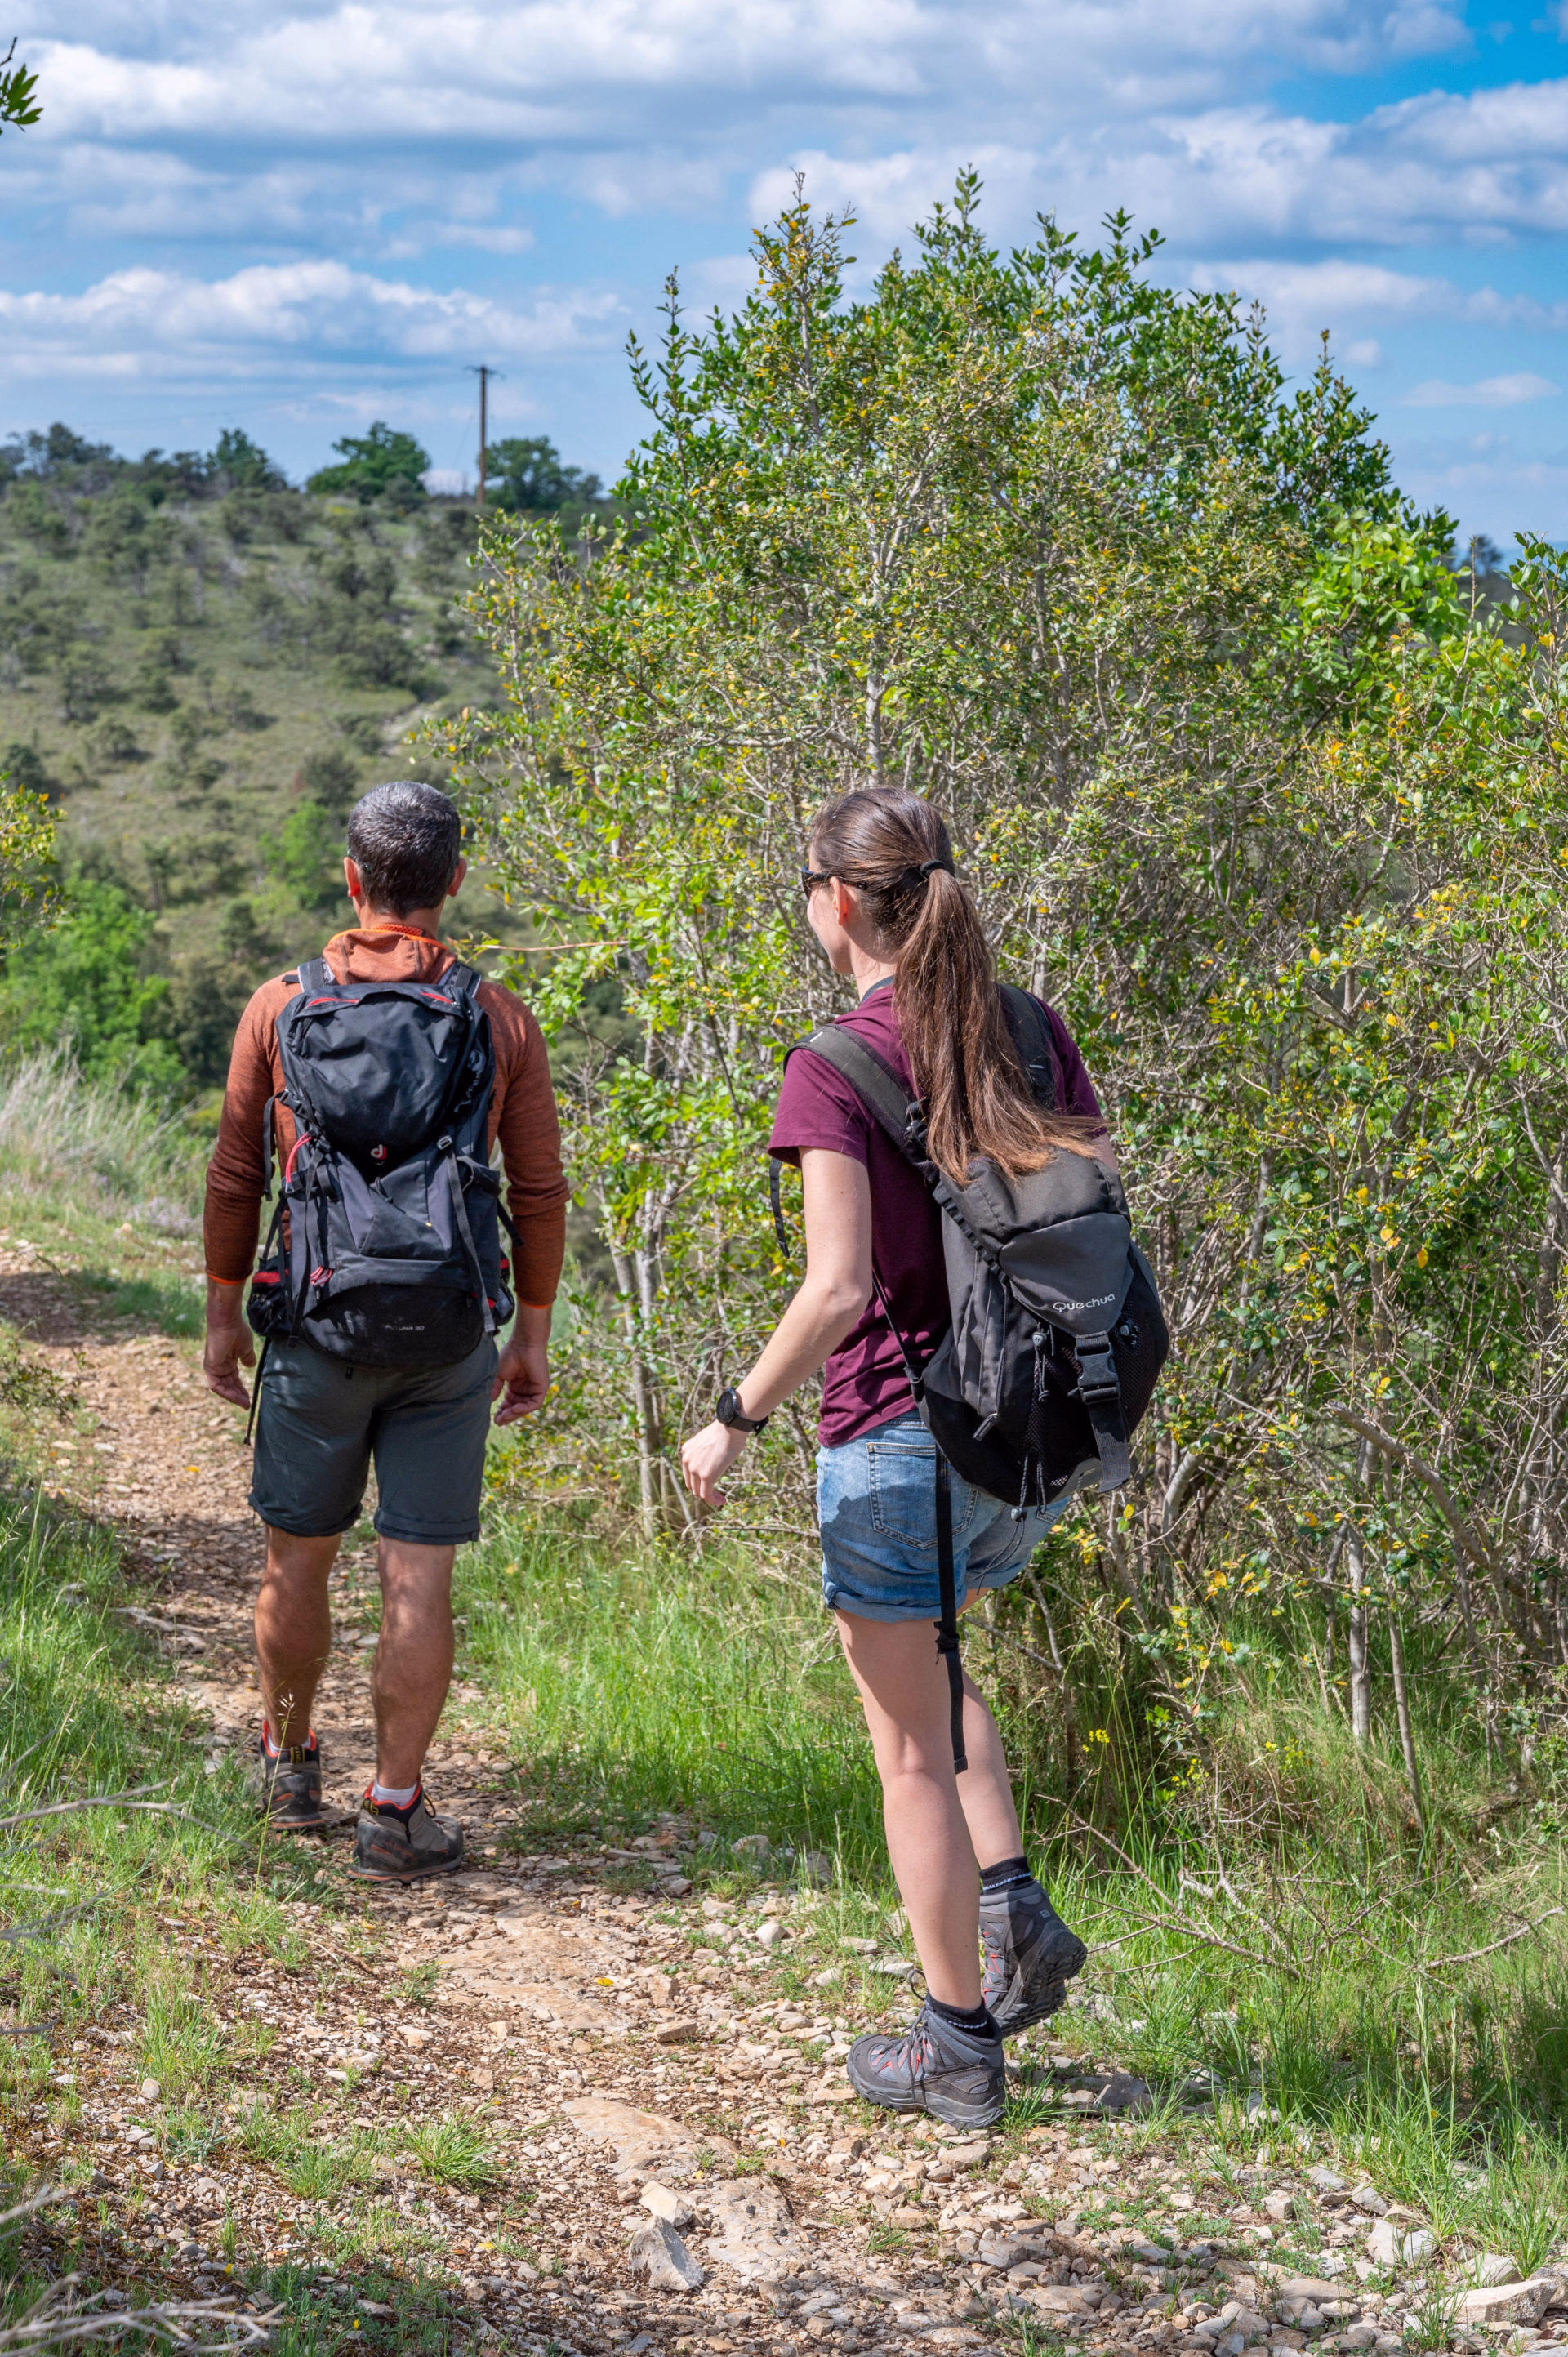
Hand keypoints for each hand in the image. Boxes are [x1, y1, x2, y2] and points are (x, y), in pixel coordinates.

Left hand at [204, 1288, 254, 1406]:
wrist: (227, 1322)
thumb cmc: (236, 1331)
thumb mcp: (245, 1348)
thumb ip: (247, 1358)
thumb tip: (250, 1366)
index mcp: (226, 1361)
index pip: (233, 1380)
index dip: (241, 1389)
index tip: (250, 1398)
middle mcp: (219, 1366)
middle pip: (228, 1386)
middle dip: (238, 1396)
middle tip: (248, 1405)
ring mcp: (213, 1368)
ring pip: (223, 1388)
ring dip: (233, 1397)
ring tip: (245, 1404)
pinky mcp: (210, 1368)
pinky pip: (217, 1386)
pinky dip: (227, 1393)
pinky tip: (237, 1398)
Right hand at [493, 1335, 548, 1423]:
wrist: (522, 1344)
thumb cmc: (511, 1355)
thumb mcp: (499, 1375)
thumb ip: (496, 1388)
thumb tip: (490, 1401)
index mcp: (516, 1386)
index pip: (510, 1403)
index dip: (503, 1412)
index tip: (494, 1418)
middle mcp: (526, 1389)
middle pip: (518, 1408)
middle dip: (508, 1415)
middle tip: (498, 1421)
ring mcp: (534, 1389)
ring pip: (526, 1408)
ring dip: (515, 1414)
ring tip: (504, 1416)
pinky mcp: (542, 1388)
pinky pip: (535, 1403)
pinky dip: (525, 1408)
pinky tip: (515, 1408)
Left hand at [680, 1419, 748, 1508]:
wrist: (731, 1427)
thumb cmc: (727, 1431)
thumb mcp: (710, 1442)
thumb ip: (706, 1453)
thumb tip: (714, 1461)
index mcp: (686, 1451)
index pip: (689, 1473)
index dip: (699, 1481)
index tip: (712, 1484)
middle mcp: (686, 1460)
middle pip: (692, 1484)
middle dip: (703, 1491)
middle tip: (717, 1494)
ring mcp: (694, 1469)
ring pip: (699, 1492)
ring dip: (710, 1498)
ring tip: (721, 1499)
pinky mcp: (706, 1476)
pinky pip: (706, 1495)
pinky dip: (714, 1501)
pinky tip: (722, 1501)